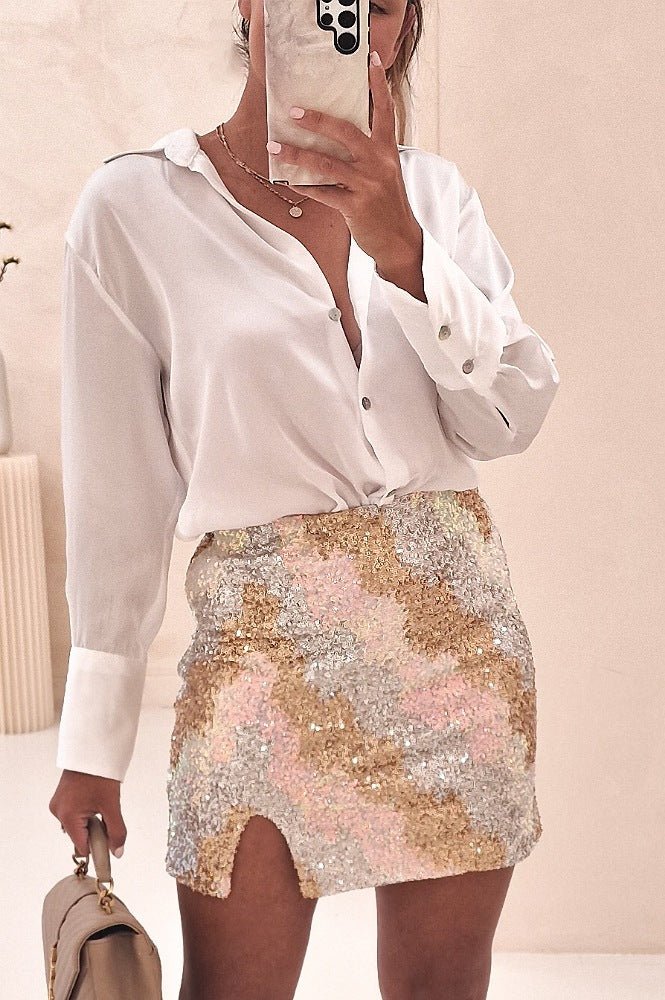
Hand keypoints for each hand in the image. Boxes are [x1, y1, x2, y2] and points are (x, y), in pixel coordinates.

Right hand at [49, 769, 126, 858]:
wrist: (93, 749)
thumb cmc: (100, 774)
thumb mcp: (112, 805)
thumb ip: (116, 831)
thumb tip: (118, 852)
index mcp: (67, 816)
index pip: (82, 847)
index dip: (98, 849)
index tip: (110, 848)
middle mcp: (58, 812)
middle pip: (79, 837)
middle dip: (95, 833)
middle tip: (108, 817)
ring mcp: (58, 805)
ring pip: (78, 826)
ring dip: (91, 823)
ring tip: (102, 805)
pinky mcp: (61, 798)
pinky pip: (74, 815)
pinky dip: (86, 814)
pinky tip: (95, 802)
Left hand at [267, 49, 422, 267]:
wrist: (399, 239)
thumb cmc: (386, 203)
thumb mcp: (384, 171)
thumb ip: (366, 152)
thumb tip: (335, 136)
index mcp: (387, 149)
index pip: (384, 110)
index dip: (378, 83)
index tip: (371, 58)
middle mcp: (378, 162)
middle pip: (344, 132)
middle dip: (316, 120)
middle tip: (292, 111)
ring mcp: (366, 184)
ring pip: (325, 164)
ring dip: (296, 155)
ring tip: (274, 147)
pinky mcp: (355, 206)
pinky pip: (323, 193)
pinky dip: (304, 187)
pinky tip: (288, 181)